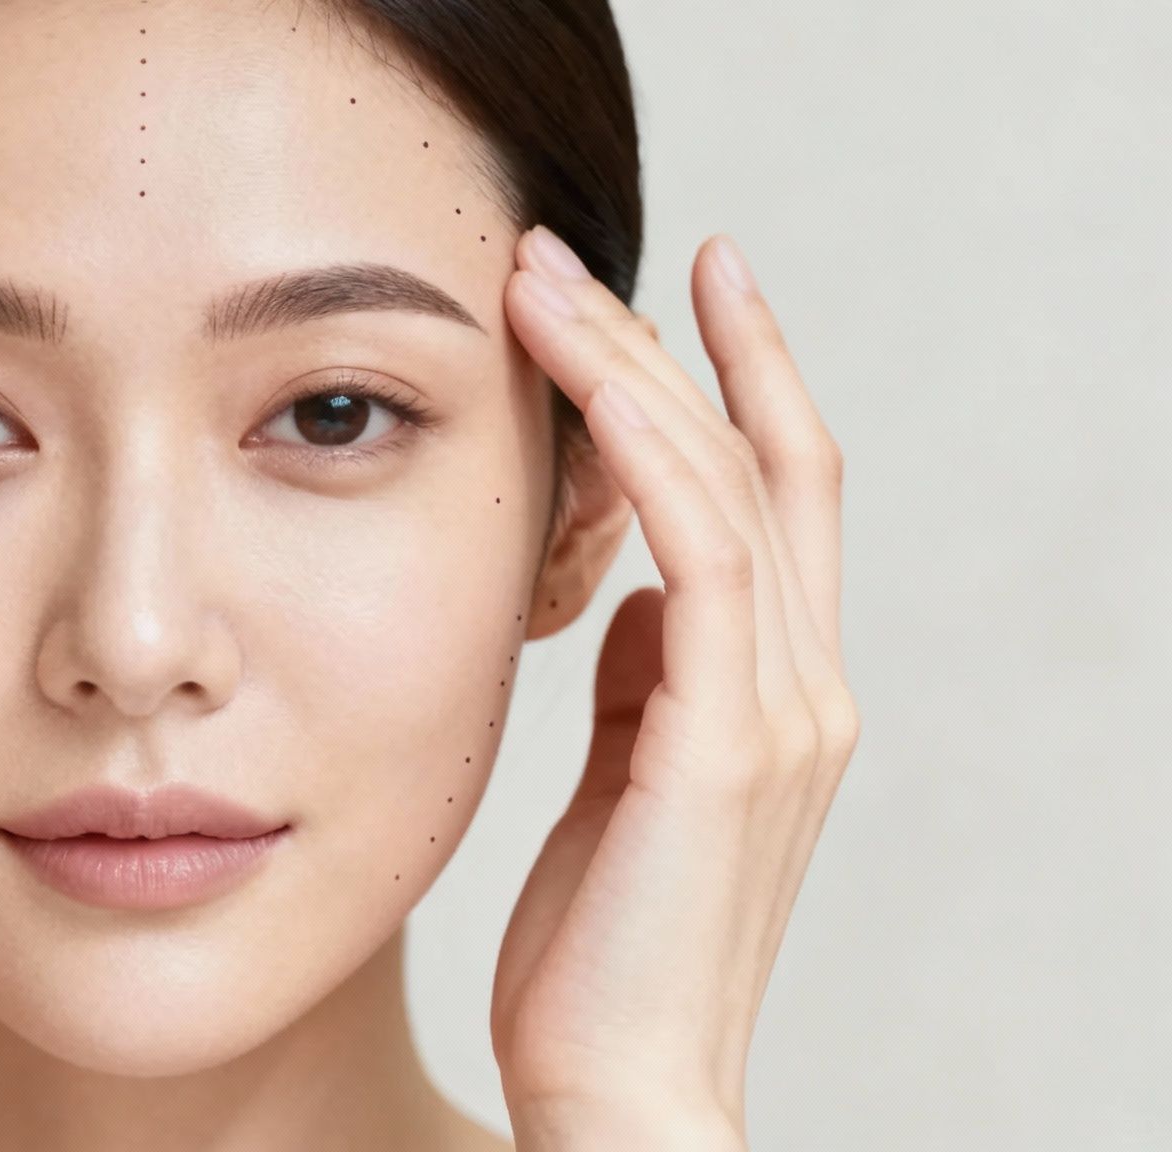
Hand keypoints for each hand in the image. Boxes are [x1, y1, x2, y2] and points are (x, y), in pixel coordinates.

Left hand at [488, 227, 859, 1148]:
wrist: (618, 1087)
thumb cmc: (600, 947)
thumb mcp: (622, 780)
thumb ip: (645, 680)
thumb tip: (626, 584)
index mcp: (777, 692)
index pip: (772, 496)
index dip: (731, 383)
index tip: (667, 291)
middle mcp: (802, 686)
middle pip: (764, 461)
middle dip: (676, 342)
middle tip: (576, 254)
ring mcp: (779, 712)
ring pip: (726, 484)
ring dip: (635, 370)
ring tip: (541, 286)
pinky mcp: (726, 746)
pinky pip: (700, 555)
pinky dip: (645, 457)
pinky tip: (579, 388)